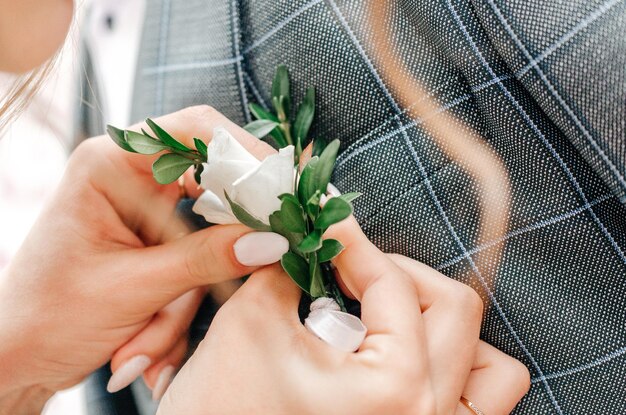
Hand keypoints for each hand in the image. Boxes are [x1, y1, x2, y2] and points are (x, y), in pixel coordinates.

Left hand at [0, 106, 283, 405]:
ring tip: (145, 341)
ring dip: (191, 292)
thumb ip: (206, 259)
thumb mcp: (133, 287)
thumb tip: (272, 241)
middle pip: (212, 179)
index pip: (194, 132)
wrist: (17, 354)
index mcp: (110, 163)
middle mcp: (131, 174)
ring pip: (209, 231)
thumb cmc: (50, 314)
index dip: (246, 155)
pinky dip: (188, 297)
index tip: (284, 189)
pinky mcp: (157, 236)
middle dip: (227, 233)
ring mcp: (147, 205)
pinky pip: (199, 255)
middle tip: (259, 256)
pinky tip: (148, 338)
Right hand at [158, 216, 529, 413]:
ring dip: (443, 326)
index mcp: (392, 389)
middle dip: (399, 275)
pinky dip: (455, 370)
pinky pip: (477, 404)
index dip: (356, 243)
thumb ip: (290, 266)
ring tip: (386, 316)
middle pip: (455, 310)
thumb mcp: (252, 322)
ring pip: (490, 366)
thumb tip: (309, 235)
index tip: (332, 225)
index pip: (394, 285)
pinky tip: (402, 357)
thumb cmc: (220, 409)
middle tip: (350, 268)